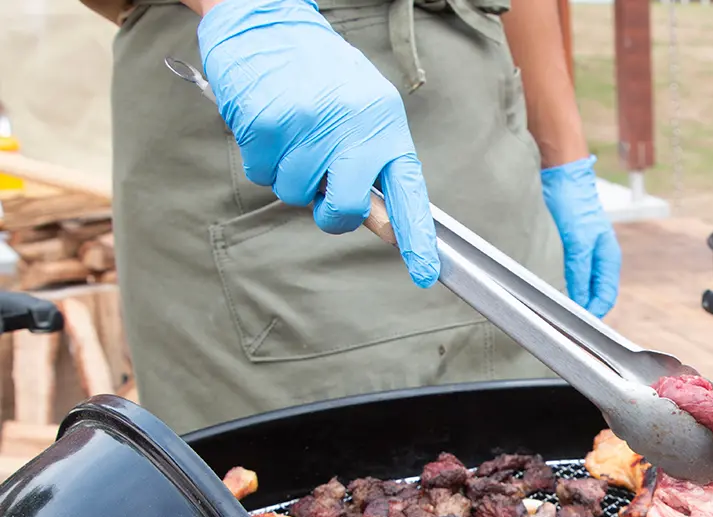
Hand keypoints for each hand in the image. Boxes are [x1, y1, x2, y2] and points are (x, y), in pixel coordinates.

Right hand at [197, 0, 439, 287]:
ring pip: (296, 194)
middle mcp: (351, 126)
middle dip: (331, 210)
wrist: (267, 21)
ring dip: (289, 174)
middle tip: (320, 185)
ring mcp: (308, 126)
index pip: (408, 191)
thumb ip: (372, 163)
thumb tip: (382, 223)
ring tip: (292, 133)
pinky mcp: (268, 124)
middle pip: (345, 208)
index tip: (425, 271)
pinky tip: (269, 124)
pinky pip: (263, 172)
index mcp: (384, 124)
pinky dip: (262, 157)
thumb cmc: (319, 74)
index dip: (415, 236)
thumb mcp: (362, 110)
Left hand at [540, 156, 621, 317]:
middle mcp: (599, 259)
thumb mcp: (578, 242)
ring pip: (580, 287)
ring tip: (554, 308)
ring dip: (570, 297)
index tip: (576, 324)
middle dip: (581, 309)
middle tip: (562, 320)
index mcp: (608, 258)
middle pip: (594, 295)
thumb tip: (581, 302)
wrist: (562, 176)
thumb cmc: (575, 204)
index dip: (593, 313)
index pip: (606, 297)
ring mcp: (585, 254)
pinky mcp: (570, 249)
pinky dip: (561, 284)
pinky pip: (569, 275)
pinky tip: (549, 289)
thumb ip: (580, 272)